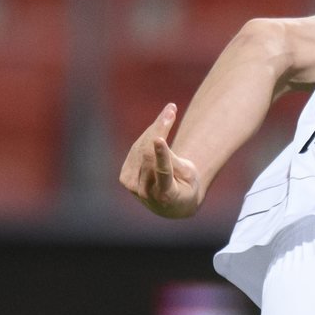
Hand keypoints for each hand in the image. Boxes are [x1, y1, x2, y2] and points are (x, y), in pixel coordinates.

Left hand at [118, 104, 204, 218]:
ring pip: (141, 148)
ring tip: (169, 112)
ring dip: (155, 129)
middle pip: (149, 153)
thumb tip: (156, 141)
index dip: (161, 155)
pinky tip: (158, 129)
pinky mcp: (125, 178)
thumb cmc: (186, 188)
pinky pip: (136, 151)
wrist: (173, 206)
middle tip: (171, 108)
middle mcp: (146, 192)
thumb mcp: (189, 177)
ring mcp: (132, 186)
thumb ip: (173, 162)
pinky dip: (147, 138)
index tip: (159, 139)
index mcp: (166, 194)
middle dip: (160, 128)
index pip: (162, 172)